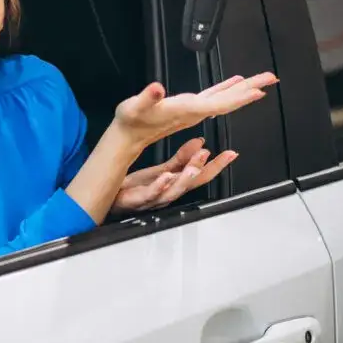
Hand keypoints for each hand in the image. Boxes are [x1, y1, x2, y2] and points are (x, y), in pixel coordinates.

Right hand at [112, 73, 277, 154]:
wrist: (127, 136)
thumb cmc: (130, 122)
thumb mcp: (134, 107)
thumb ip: (146, 98)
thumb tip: (156, 88)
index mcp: (186, 111)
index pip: (219, 104)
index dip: (239, 97)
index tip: (258, 90)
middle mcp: (194, 112)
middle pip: (229, 101)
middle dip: (251, 89)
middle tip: (271, 78)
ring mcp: (194, 111)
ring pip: (225, 99)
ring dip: (243, 89)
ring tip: (261, 80)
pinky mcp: (189, 108)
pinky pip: (215, 98)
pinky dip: (227, 90)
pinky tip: (234, 83)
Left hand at [112, 137, 236, 211]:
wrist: (111, 199)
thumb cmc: (137, 188)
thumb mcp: (161, 169)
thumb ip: (181, 158)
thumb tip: (199, 143)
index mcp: (174, 184)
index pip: (201, 175)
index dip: (217, 165)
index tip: (231, 154)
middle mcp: (168, 193)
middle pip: (190, 184)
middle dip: (204, 171)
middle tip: (211, 156)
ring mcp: (154, 198)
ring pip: (173, 191)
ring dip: (185, 179)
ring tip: (193, 166)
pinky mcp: (138, 199)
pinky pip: (150, 194)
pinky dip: (159, 186)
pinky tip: (165, 176)